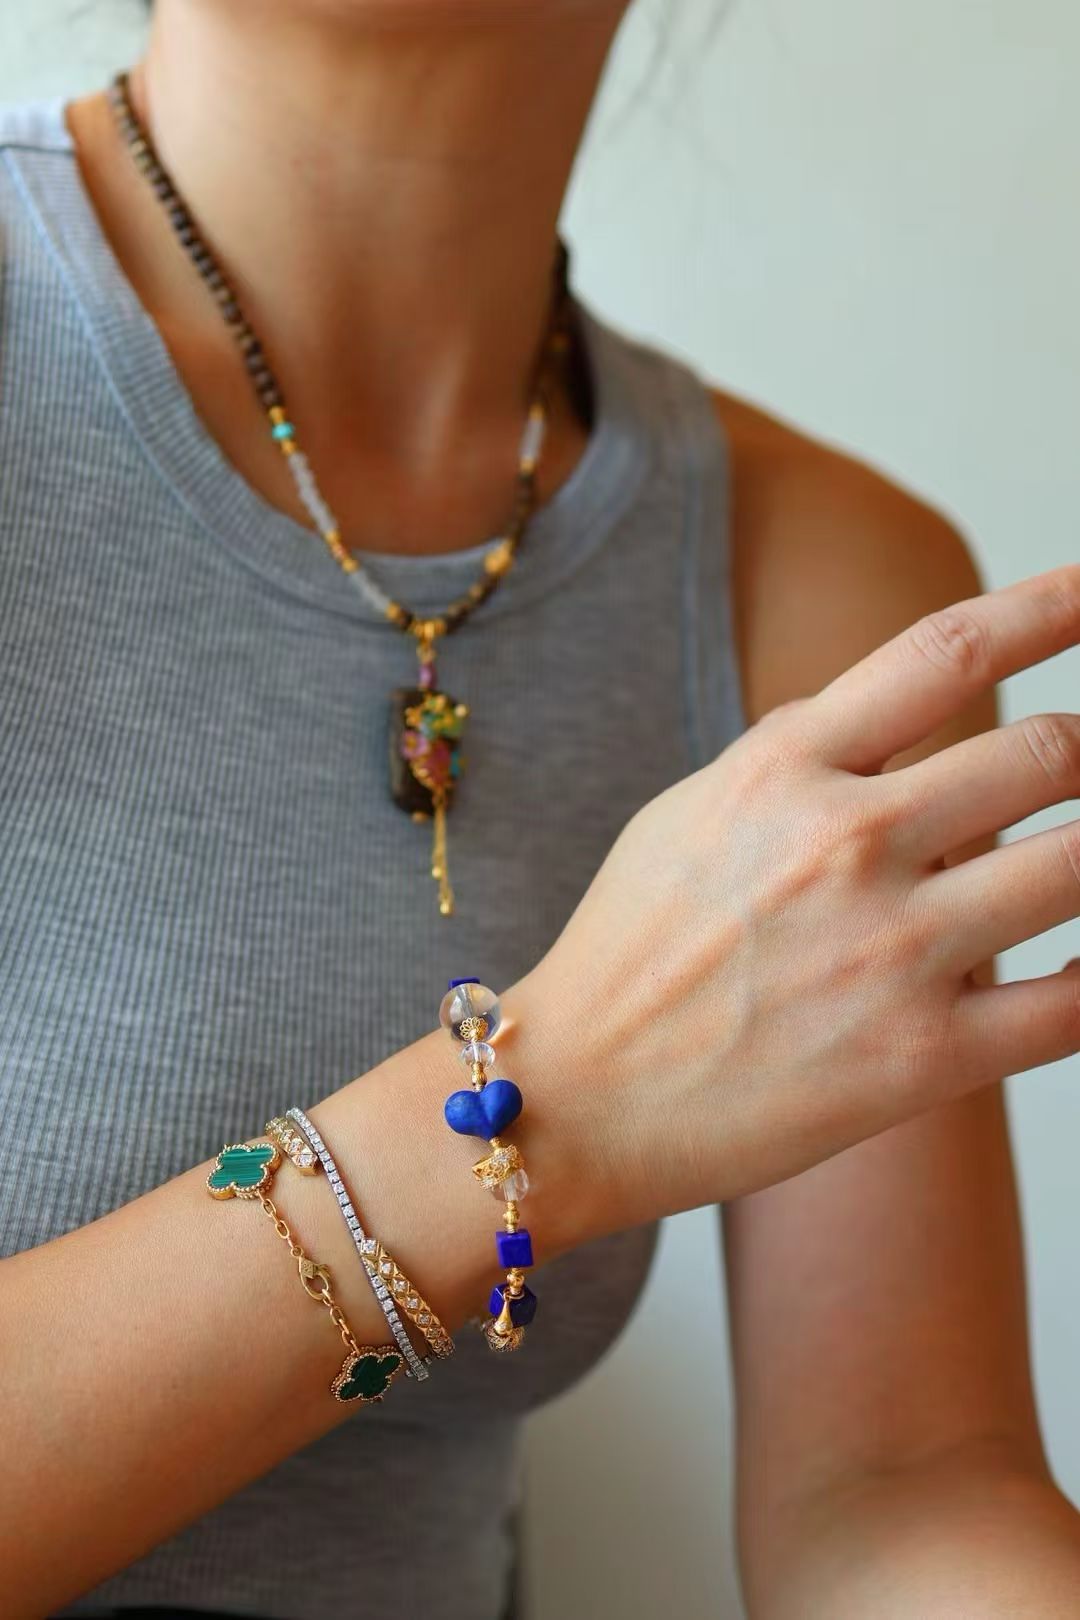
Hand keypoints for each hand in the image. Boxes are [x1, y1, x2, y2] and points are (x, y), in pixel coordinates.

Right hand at [515, 565, 1079, 1229]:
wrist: (576, 1099)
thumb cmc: (627, 953)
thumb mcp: (688, 812)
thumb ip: (794, 750)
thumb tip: (895, 709)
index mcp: (785, 768)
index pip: (950, 650)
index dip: (1054, 605)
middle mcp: (848, 842)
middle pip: (1049, 750)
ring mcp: (892, 951)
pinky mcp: (923, 1059)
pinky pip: (1075, 1003)